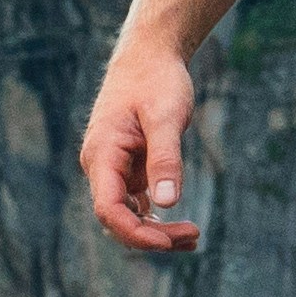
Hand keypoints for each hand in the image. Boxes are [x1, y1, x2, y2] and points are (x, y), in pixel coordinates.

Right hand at [80, 30, 208, 249]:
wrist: (150, 55)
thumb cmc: (156, 80)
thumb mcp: (167, 117)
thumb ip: (166, 159)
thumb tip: (167, 203)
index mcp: (101, 154)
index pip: (108, 210)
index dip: (135, 233)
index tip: (169, 241)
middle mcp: (101, 166)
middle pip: (118, 219)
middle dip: (152, 235)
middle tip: (194, 236)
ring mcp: (113, 169)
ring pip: (128, 214)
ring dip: (156, 231)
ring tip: (193, 236)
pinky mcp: (127, 168)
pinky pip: (136, 202)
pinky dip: (157, 217)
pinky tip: (180, 226)